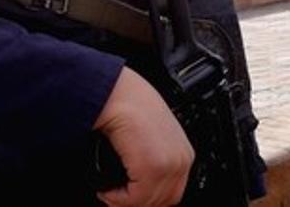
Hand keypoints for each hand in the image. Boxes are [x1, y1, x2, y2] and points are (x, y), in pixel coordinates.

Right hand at [94, 67, 192, 206]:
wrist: (116, 94)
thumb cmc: (127, 108)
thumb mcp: (148, 136)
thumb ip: (150, 158)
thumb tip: (135, 183)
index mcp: (183, 153)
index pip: (172, 193)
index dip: (147, 199)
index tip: (127, 197)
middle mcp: (181, 159)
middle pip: (162, 201)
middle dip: (135, 202)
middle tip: (114, 197)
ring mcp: (170, 164)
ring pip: (147, 202)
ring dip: (123, 201)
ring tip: (108, 192)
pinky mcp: (153, 167)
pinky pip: (134, 199)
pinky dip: (116, 198)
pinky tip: (106, 189)